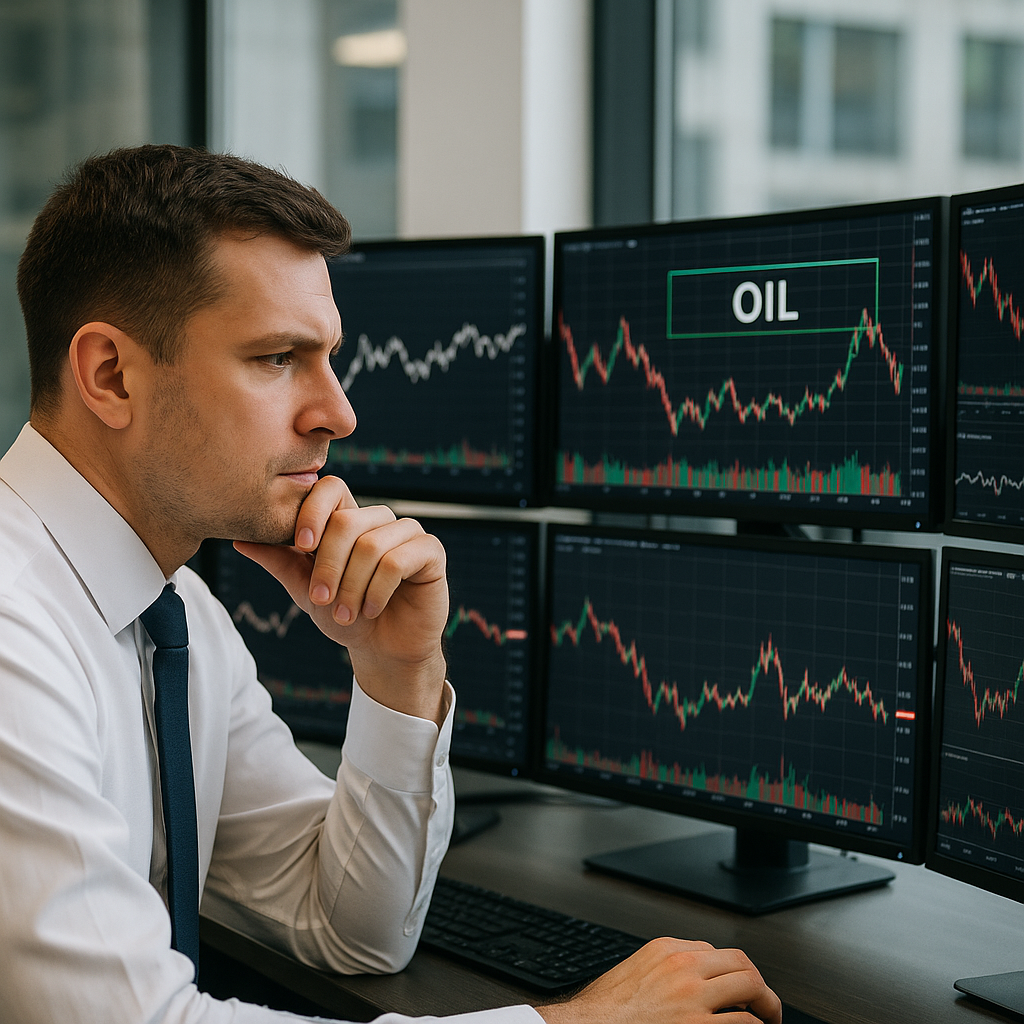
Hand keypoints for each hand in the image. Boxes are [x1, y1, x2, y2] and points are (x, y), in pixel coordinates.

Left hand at [234, 476, 448, 723]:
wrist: (382, 651)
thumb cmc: (345, 616)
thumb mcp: (304, 589)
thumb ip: (278, 561)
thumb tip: (239, 538)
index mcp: (349, 519)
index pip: (331, 487)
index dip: (313, 511)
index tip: (300, 547)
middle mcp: (379, 520)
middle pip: (347, 521)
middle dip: (328, 566)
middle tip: (320, 599)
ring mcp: (408, 533)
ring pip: (371, 544)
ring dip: (352, 586)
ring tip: (347, 614)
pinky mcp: (431, 551)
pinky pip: (399, 560)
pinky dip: (378, 590)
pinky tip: (372, 609)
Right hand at [536, 937, 781, 1023]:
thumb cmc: (603, 1011)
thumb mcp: (633, 973)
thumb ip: (662, 969)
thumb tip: (688, 981)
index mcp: (666, 950)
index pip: (715, 951)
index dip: (731, 973)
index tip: (737, 990)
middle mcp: (683, 967)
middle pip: (741, 963)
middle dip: (759, 985)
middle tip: (765, 1006)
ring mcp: (693, 997)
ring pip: (752, 987)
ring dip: (766, 1007)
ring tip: (768, 1021)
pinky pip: (744, 1023)